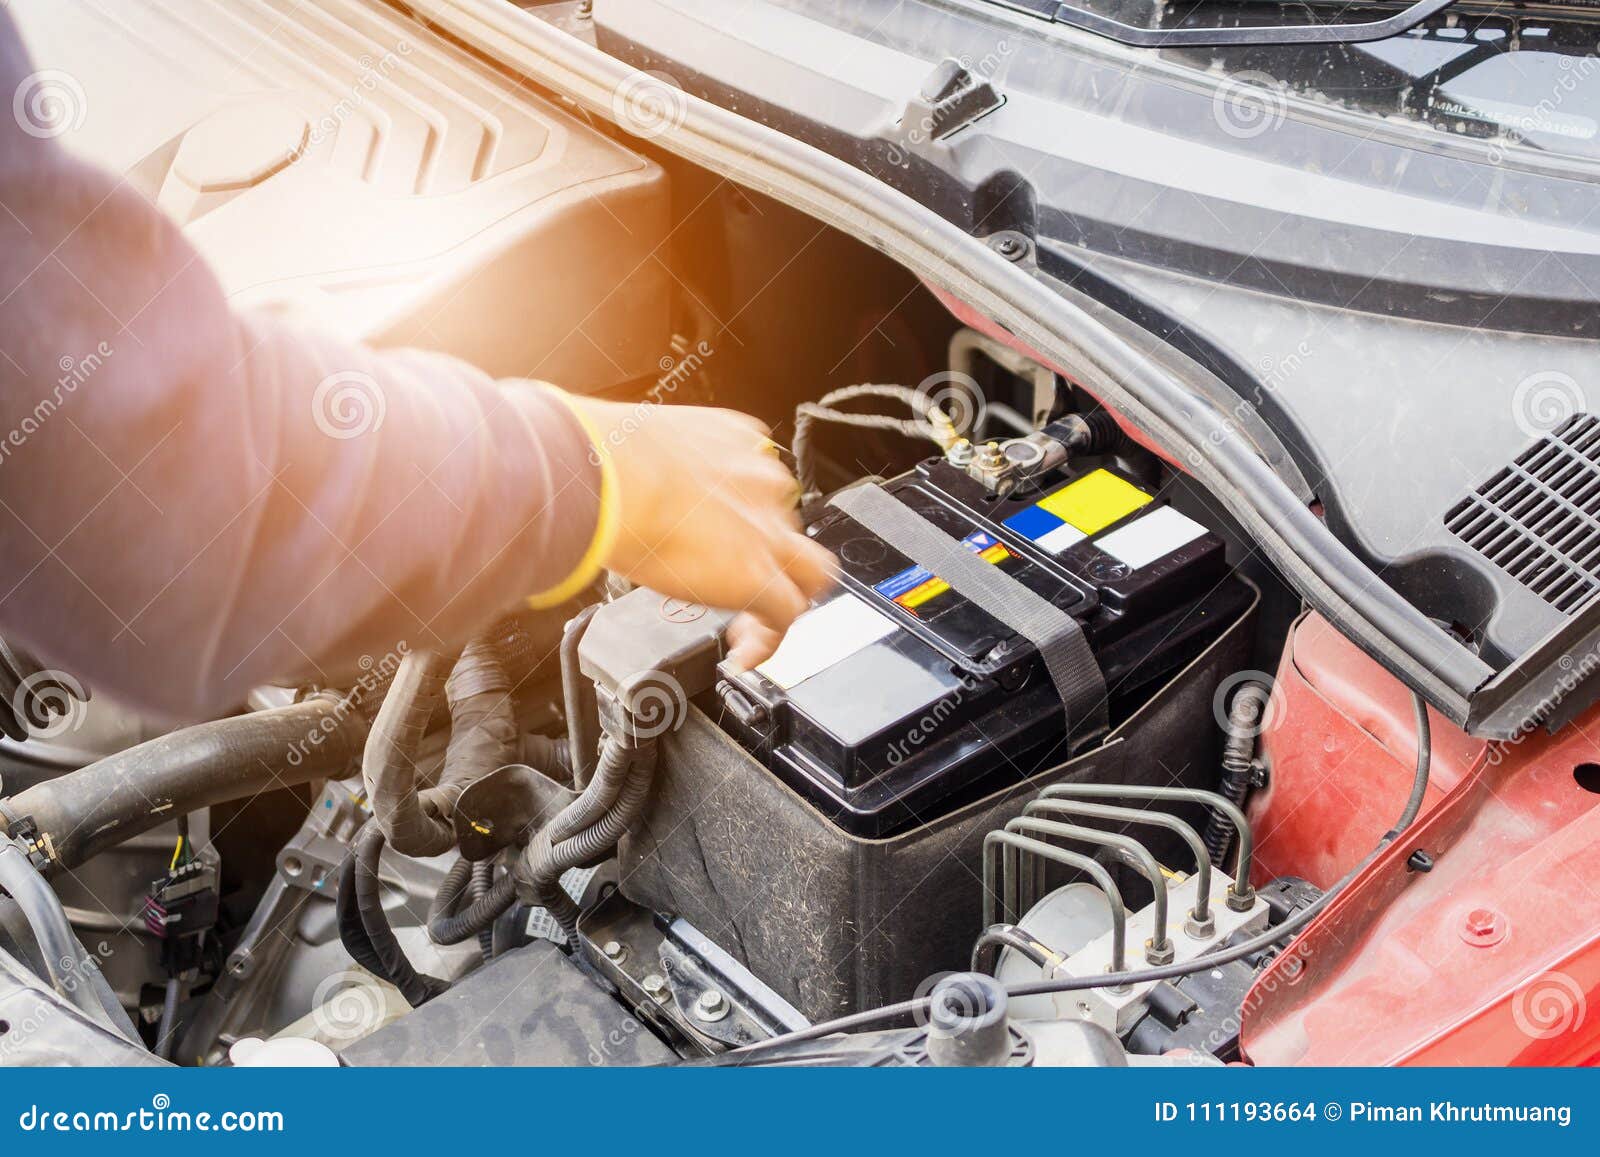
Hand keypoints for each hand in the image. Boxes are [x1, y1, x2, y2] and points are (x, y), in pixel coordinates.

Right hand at [565, 396, 835, 670]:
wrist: (606, 476)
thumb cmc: (604, 459)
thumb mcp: (640, 452)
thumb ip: (648, 473)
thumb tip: (615, 490)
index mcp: (735, 443)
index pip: (762, 485)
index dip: (748, 519)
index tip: (722, 537)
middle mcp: (761, 482)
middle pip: (790, 528)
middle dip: (771, 557)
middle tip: (738, 582)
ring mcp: (767, 529)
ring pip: (806, 571)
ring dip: (781, 597)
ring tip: (747, 625)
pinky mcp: (759, 573)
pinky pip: (785, 616)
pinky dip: (768, 641)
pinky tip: (742, 655)